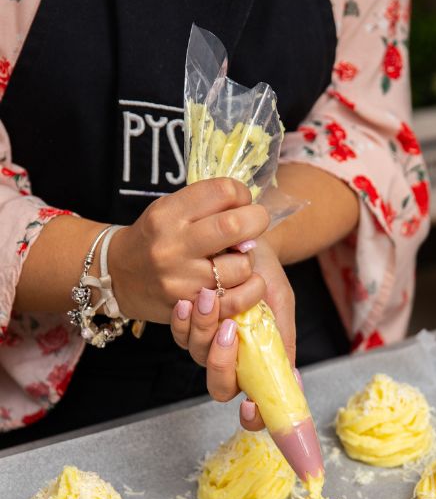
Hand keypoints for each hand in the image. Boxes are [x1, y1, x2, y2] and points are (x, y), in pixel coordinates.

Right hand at [107, 178, 269, 322]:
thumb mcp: (169, 211)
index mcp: (168, 214)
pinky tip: (245, 281)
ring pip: (241, 266)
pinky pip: (236, 301)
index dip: (242, 193)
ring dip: (248, 260)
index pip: (221, 191)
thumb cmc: (153, 239)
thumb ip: (206, 207)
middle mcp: (173, 245)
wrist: (116, 276)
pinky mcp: (189, 306)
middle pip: (234, 226)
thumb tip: (248, 207)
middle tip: (255, 224)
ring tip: (236, 258)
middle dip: (257, 221)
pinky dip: (251, 290)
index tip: (242, 202)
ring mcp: (181, 279)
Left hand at [168, 240, 296, 426]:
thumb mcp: (281, 306)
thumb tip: (291, 378)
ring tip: (210, 297)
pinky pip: (180, 336)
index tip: (249, 404)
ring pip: (198, 357)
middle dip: (221, 362)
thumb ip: (282, 342)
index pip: (256, 409)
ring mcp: (210, 346)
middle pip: (221, 386)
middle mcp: (234, 361)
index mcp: (261, 365)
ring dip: (202, 331)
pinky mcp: (190, 328)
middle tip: (229, 329)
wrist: (247, 246)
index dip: (253, 416)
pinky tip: (189, 302)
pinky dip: (183, 322)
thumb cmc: (268, 277)